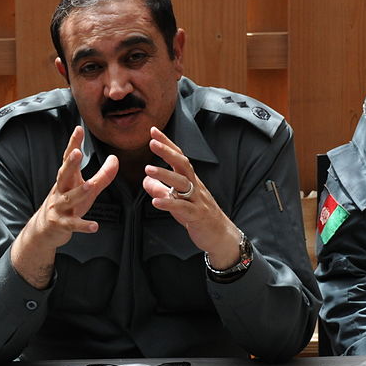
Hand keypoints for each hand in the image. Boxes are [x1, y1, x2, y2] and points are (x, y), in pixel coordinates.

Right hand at [11, 126, 118, 287]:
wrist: (44, 229)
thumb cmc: (67, 205)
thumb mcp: (86, 190)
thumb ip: (102, 176)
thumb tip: (115, 158)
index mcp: (66, 179)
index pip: (68, 158)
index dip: (73, 144)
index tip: (78, 129)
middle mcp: (60, 190)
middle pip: (64, 174)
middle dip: (70, 164)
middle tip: (77, 153)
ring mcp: (59, 207)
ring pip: (69, 199)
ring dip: (79, 192)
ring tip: (89, 186)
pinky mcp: (61, 223)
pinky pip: (73, 224)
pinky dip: (83, 225)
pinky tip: (94, 226)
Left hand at [142, 127, 241, 269]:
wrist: (220, 235)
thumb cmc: (197, 215)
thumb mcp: (177, 201)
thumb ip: (161, 190)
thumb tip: (145, 181)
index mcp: (190, 180)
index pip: (178, 157)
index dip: (167, 143)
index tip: (153, 131)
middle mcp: (195, 186)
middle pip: (183, 164)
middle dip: (167, 152)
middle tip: (152, 143)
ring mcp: (197, 200)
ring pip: (182, 184)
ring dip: (165, 175)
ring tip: (148, 170)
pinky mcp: (197, 215)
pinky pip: (183, 208)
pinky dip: (169, 203)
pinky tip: (155, 202)